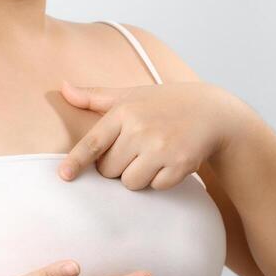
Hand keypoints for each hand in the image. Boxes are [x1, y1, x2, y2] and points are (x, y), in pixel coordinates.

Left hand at [56, 79, 249, 189]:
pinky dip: (159, 180)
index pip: (93, 142)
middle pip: (109, 170)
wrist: (212, 112)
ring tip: (151, 156)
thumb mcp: (130, 95)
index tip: (64, 176)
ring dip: (137, 176)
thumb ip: (94, 96)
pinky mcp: (180, 164)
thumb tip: (63, 88)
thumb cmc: (164, 103)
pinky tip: (169, 161)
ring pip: (130, 182)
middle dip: (117, 166)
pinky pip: (155, 187)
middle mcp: (141, 129)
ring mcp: (161, 148)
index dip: (77, 161)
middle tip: (135, 150)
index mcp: (124, 112)